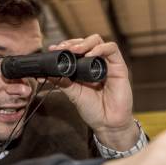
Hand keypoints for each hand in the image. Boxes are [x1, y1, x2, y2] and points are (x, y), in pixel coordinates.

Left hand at [48, 34, 136, 149]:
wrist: (107, 123)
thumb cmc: (92, 109)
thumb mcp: (73, 94)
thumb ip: (62, 82)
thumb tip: (46, 73)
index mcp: (84, 68)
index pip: (75, 49)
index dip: (64, 47)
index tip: (52, 50)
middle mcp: (96, 63)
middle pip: (85, 42)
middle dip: (72, 43)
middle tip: (62, 48)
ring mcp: (107, 63)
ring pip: (97, 41)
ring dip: (84, 43)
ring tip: (74, 51)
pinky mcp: (119, 67)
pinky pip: (112, 49)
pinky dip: (100, 49)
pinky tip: (90, 55)